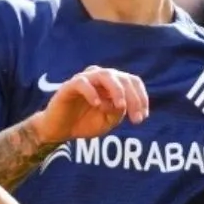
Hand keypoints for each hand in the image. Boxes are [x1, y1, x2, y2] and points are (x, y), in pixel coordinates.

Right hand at [30, 66, 148, 144]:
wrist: (61, 129)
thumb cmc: (85, 122)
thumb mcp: (108, 120)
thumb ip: (118, 111)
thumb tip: (123, 104)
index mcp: (112, 84)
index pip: (132, 81)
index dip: (141, 97)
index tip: (142, 117)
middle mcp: (99, 77)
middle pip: (122, 78)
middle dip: (133, 98)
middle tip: (136, 119)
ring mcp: (84, 79)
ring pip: (105, 75)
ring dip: (117, 91)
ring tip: (120, 107)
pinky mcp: (69, 86)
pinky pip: (82, 83)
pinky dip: (92, 92)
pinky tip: (97, 104)